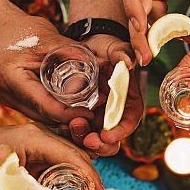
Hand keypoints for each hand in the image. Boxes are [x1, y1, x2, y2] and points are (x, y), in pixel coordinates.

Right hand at [0, 11, 94, 126]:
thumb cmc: (19, 29)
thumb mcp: (47, 37)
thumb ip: (72, 51)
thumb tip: (102, 64)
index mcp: (13, 78)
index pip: (46, 105)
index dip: (70, 113)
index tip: (90, 113)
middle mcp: (8, 94)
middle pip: (45, 116)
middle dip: (69, 117)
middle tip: (94, 112)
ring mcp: (8, 99)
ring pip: (41, 117)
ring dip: (62, 116)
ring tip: (86, 109)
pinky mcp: (12, 100)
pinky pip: (36, 111)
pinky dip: (52, 110)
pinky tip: (69, 105)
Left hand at [0, 123, 108, 189]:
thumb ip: (12, 188)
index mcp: (33, 138)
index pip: (72, 157)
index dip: (90, 179)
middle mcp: (40, 139)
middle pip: (77, 160)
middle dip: (92, 185)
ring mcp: (38, 145)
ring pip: (70, 164)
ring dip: (84, 186)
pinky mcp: (34, 155)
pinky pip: (58, 168)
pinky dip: (69, 185)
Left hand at [67, 34, 143, 157]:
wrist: (86, 45)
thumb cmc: (105, 46)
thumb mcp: (115, 48)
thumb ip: (122, 53)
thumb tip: (129, 62)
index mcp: (128, 100)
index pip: (129, 121)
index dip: (120, 131)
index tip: (106, 136)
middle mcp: (114, 111)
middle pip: (112, 137)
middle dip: (101, 144)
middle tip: (87, 141)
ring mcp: (98, 115)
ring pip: (94, 138)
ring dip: (82, 139)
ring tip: (68, 129)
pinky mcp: (82, 115)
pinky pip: (78, 131)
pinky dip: (70, 133)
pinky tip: (61, 127)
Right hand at [122, 0, 189, 64]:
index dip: (132, 7)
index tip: (141, 29)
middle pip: (133, 2)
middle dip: (137, 31)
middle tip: (143, 57)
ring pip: (141, 10)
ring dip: (145, 33)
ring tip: (149, 56)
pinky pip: (153, 11)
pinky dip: (158, 27)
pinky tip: (163, 43)